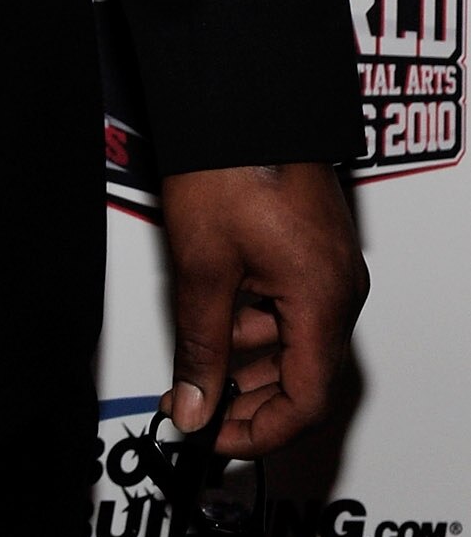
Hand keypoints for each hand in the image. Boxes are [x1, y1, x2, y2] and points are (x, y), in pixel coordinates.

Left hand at [160, 162, 366, 456]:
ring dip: (246, 356)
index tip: (216, 438)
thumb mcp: (202, 268)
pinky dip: (254, 319)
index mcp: (323, 300)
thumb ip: (200, 348)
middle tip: (196, 405)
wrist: (239, 98)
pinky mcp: (315, 247)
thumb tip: (195, 407)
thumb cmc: (228, 164)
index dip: (259, 431)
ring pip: (295, 340)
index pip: (307, 401)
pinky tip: (214, 311)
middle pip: (305, 375)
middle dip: (249, 398)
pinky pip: (292, 305)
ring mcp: (331, 266)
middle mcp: (340, 288)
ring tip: (195, 352)